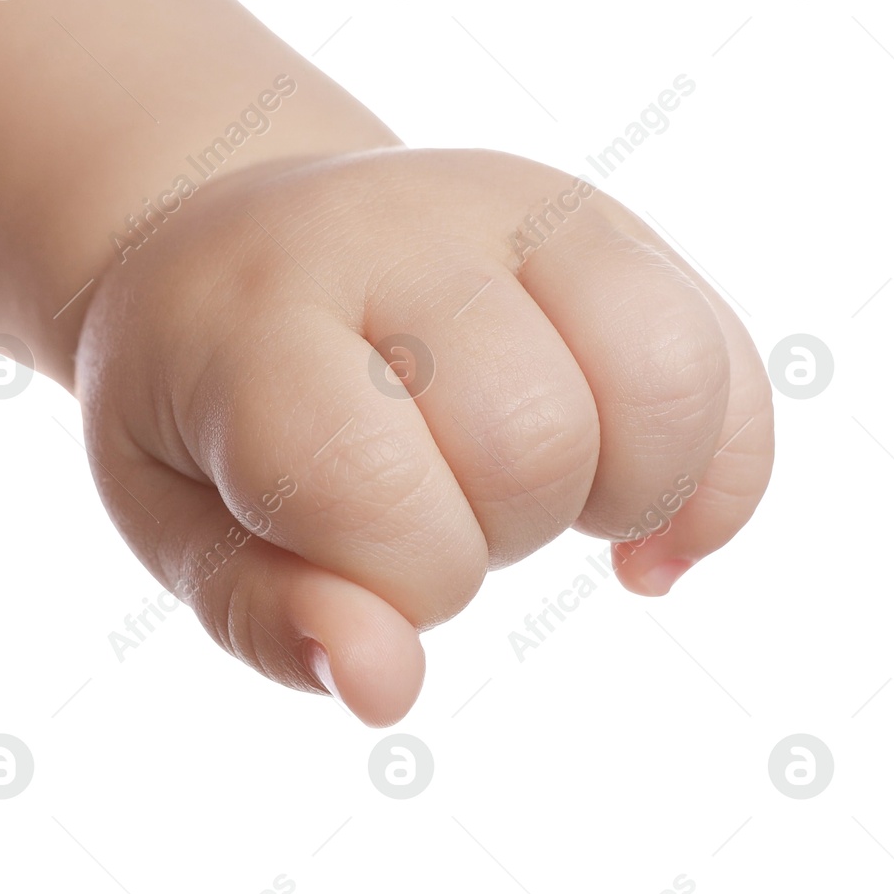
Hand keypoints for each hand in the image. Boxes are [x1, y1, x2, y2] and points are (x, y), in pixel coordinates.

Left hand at [76, 147, 773, 725]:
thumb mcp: (172, 514)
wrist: (227, 238)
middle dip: (491, 535)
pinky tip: (635, 517)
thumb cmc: (201, 399)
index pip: (375, 488)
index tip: (349, 561)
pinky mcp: (595, 219)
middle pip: (533, 440)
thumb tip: (385, 688)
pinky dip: (714, 474)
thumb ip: (266, 610)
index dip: (392, 583)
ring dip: (621, 494)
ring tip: (536, 495)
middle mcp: (396, 230)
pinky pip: (721, 359)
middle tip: (422, 506)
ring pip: (665, 380)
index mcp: (257, 311)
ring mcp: (510, 205)